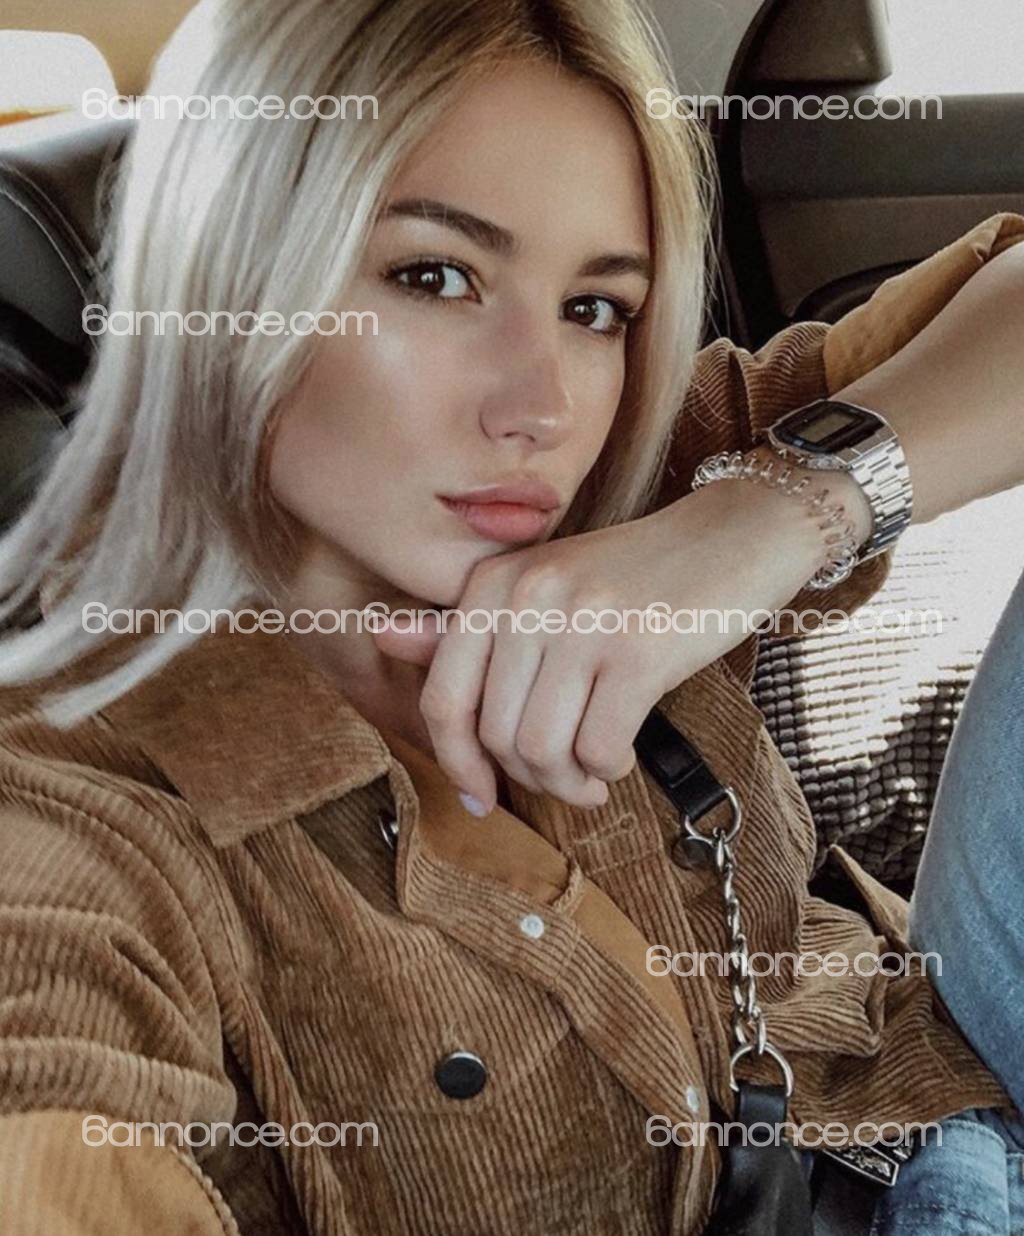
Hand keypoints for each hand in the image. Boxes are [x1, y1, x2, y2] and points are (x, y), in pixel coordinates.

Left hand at [373, 476, 827, 813]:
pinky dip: (607, 769)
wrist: (734, 536)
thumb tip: (381, 636)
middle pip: (495, 736)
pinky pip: (598, 749)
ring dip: (568, 783)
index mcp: (494, 582)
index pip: (444, 699)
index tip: (482, 796)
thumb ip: (463, 624)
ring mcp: (583, 622)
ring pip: (542, 750)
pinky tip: (620, 754)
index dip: (456, 762)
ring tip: (592, 775)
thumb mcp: (543, 590)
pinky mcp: (639, 651)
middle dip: (528, 778)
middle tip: (565, 778)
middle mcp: (528, 596)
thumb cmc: (634, 577)